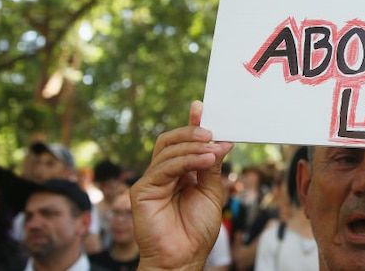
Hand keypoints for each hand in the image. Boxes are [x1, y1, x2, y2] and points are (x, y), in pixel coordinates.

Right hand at [131, 101, 233, 270]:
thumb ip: (212, 167)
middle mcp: (163, 174)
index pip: (183, 143)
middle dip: (190, 132)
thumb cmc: (196, 230)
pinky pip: (163, 168)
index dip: (191, 125)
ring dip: (192, 147)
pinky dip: (185, 161)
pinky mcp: (142, 191)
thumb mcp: (212, 192)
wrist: (184, 258)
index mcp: (179, 173)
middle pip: (170, 141)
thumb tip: (222, 142)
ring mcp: (151, 181)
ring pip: (167, 151)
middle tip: (211, 131)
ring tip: (213, 149)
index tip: (201, 108)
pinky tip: (205, 160)